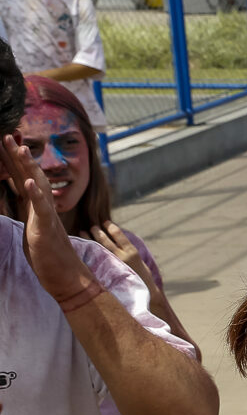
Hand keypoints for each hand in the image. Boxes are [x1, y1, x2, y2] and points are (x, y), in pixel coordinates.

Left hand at [1, 135, 95, 302]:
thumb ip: (31, 215)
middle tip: (8, 135)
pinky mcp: (47, 231)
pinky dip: (36, 195)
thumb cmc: (51, 260)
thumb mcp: (34, 233)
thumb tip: (26, 204)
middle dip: (18, 156)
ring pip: (39, 187)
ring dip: (29, 168)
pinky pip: (43, 210)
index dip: (15, 162)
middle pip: (31, 177)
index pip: (25, 180)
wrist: (70, 279)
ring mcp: (47, 218)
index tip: (7, 143)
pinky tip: (30, 182)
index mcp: (38, 209)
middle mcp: (44, 209)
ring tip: (20, 149)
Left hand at [89, 221, 156, 290]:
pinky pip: (92, 259)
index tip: (106, 222)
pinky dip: (86, 251)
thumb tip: (118, 242)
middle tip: (92, 226)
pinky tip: (81, 247)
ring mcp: (111, 265)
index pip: (119, 235)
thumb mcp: (140, 263)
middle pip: (105, 240)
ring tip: (83, 232)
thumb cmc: (142, 278)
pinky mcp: (104, 273)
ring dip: (89, 238)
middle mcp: (121, 257)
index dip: (112, 228)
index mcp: (132, 253)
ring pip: (97, 248)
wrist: (141, 295)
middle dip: (97, 231)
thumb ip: (129, 253)